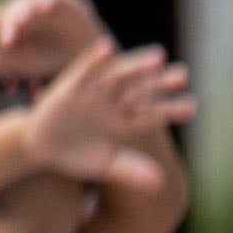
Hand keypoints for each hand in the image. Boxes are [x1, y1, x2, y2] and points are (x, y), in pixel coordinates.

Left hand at [0, 0, 106, 81]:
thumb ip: (6, 62)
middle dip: (5, 23)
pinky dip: (49, 2)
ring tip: (20, 23)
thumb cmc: (49, 58)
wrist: (83, 51)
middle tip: (4, 40)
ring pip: (29, 3)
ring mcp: (40, 2)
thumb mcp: (27, 62)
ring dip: (25, 12)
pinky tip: (45, 8)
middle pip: (9, 11)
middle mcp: (21, 9)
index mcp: (7, 23)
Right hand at [19, 38, 191, 193]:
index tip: (191, 107)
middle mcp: (113, 101)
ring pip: (119, 76)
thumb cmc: (76, 155)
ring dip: (137, 66)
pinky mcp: (70, 87)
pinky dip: (94, 60)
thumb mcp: (105, 165)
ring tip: (158, 57)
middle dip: (159, 83)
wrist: (41, 148)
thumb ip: (132, 171)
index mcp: (124, 119)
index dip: (170, 109)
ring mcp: (93, 92)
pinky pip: (83, 71)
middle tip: (182, 75)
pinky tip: (108, 47)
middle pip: (140, 90)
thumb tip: (161, 185)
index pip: (151, 113)